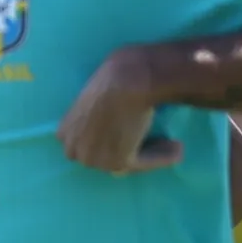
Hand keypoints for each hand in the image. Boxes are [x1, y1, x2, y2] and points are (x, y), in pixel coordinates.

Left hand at [57, 45, 185, 173]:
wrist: (129, 78)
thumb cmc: (114, 78)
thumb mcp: (96, 97)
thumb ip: (98, 118)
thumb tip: (114, 131)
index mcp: (64, 133)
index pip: (87, 147)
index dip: (110, 141)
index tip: (131, 135)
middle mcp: (73, 150)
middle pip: (104, 159)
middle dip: (126, 151)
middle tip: (152, 141)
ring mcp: (94, 159)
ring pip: (124, 163)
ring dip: (148, 154)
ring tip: (169, 143)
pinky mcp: (118, 162)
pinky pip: (144, 165)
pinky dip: (163, 157)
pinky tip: (178, 147)